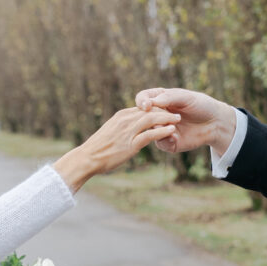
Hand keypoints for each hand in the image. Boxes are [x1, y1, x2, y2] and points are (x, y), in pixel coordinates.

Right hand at [53, 106, 180, 191]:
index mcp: (121, 116)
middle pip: (150, 110)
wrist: (87, 158)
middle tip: (177, 113)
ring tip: (178, 119)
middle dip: (165, 110)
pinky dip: (162, 131)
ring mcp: (128, 131)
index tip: (167, 111)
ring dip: (167, 118)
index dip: (157, 108)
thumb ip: (123, 128)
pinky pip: (149, 134)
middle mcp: (125, 120)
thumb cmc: (98, 148)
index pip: (143, 107)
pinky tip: (171, 131)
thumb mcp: (112, 132)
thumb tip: (132, 129)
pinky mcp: (131, 144)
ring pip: (151, 119)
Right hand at [134, 87, 236, 154]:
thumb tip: (150, 102)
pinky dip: (166, 140)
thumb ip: (169, 97)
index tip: (146, 106)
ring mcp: (162, 129)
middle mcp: (158, 114)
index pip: (143, 98)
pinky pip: (160, 143)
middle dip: (152, 118)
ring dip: (159, 130)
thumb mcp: (186, 97)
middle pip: (143, 116)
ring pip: (150, 131)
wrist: (215, 122)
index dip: (141, 102)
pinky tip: (176, 137)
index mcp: (160, 99)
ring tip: (173, 128)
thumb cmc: (201, 105)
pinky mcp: (169, 142)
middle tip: (167, 118)